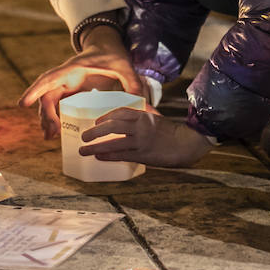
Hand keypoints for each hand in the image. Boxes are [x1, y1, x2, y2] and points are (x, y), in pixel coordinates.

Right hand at [20, 24, 141, 138]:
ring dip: (46, 118)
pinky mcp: (69, 91)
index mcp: (74, 67)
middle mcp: (65, 76)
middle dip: (44, 114)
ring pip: (48, 101)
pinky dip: (54, 117)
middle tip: (49, 134)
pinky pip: (56, 105)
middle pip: (46, 95)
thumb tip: (143, 106)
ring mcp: (66, 83)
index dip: (35, 90)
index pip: (50, 78)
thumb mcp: (125, 67)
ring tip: (49, 137)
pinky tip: (56, 132)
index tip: (23, 103)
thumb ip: (133, 84)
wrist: (107, 46)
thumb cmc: (113, 55)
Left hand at [78, 107, 213, 167]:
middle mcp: (140, 126)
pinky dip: (108, 156)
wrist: (186, 143)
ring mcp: (140, 141)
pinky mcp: (143, 154)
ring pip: (113, 143)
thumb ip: (142, 115)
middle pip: (112, 126)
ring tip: (84, 150)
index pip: (119, 113)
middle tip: (84, 136)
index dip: (105, 117)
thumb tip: (128, 115)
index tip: (95, 121)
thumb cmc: (169, 131)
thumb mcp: (155, 118)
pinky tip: (98, 157)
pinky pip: (121, 155)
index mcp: (143, 115)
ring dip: (96, 146)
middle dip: (95, 131)